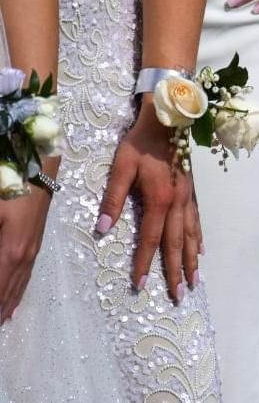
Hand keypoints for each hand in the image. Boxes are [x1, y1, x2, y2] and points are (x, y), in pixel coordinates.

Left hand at [0, 164, 54, 323]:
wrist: (39, 164)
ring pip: (16, 289)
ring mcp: (32, 250)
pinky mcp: (35, 243)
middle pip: (5, 295)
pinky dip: (16, 297)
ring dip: (4, 309)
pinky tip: (13, 308)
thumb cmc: (10, 184)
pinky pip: (24, 279)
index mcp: (10, 252)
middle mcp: (24, 257)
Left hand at [98, 96, 201, 303]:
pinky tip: (202, 249)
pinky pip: (198, 221)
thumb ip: (113, 198)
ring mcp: (188, 197)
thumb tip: (103, 228)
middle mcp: (178, 202)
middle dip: (177, 271)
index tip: (140, 285)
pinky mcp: (192, 192)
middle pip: (177, 243)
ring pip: (192, 234)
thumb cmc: (141, 142)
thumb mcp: (121, 167)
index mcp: (160, 198)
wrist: (168, 120)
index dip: (145, 263)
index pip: (150, 239)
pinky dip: (200, 238)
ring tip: (195, 281)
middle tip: (180, 296)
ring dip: (192, 260)